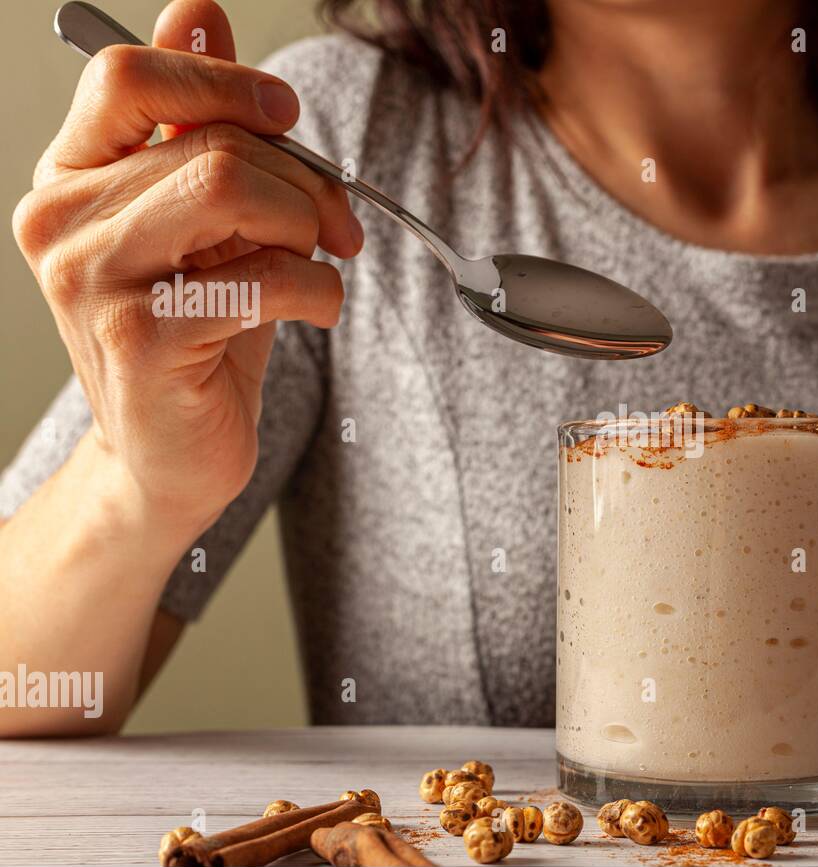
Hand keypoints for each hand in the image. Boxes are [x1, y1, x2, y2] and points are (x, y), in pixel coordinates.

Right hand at [11, 0, 360, 531]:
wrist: (169, 455)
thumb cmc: (197, 335)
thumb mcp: (202, 220)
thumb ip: (197, 124)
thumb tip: (199, 14)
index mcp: (73, 176)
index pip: (130, 74)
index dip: (227, 83)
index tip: (289, 120)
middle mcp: (62, 219)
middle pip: (216, 142)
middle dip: (308, 181)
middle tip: (340, 226)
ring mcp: (93, 279)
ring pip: (236, 189)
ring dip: (310, 229)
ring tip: (318, 266)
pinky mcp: (142, 339)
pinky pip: (265, 276)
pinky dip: (319, 290)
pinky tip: (315, 312)